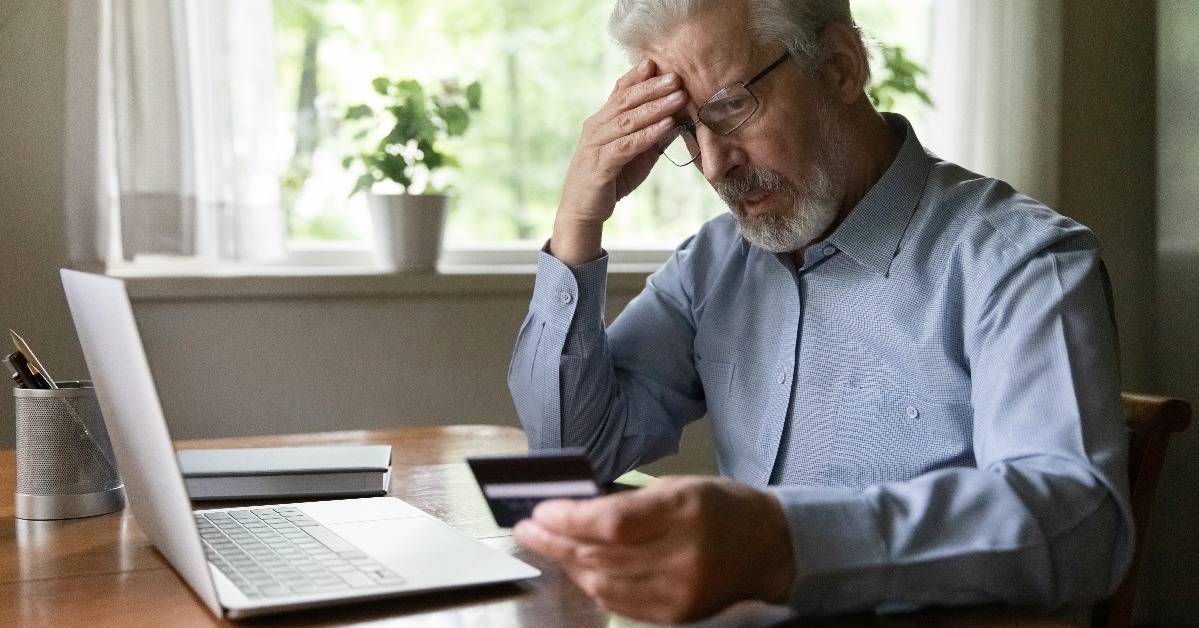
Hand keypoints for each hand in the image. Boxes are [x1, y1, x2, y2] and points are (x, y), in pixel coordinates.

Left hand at [513, 476, 795, 623]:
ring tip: (546, 545)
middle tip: (528, 528)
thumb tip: (573, 509)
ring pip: (604, 583)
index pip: (611, 522)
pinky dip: (593, 584)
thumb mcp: (679, 487)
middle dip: (556, 541)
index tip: (541, 510)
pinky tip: (578, 568)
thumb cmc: (721, 507)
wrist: (771, 547)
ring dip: (568, 564)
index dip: (569, 519)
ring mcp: (680, 591)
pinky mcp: (677, 615)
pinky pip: (619, 603)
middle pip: (601, 555)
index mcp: (685, 511)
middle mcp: (683, 555)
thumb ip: (629, 502)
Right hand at [551, 59, 686, 265]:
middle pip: (625, 100)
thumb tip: (675, 119)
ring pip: (628, 120)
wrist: (583, 211)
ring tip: (678, 97)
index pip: (619, 92)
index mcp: (601, 121)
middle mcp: (596, 128)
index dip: (637, 76)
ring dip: (656, 107)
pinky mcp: (600, 164)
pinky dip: (648, 134)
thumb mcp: (632, 153)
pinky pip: (627, 145)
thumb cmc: (609, 180)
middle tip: (676, 76)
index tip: (657, 62)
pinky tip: (666, 126)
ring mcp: (596, 145)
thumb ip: (648, 135)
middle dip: (652, 87)